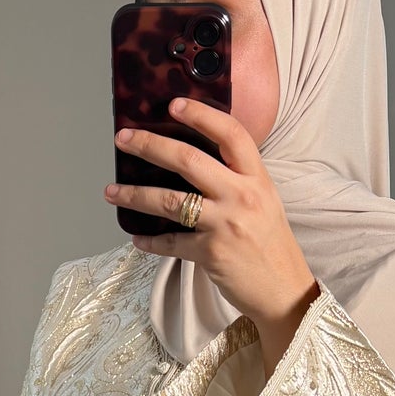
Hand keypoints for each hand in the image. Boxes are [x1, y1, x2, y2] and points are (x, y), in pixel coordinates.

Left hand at [105, 97, 320, 366]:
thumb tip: (194, 162)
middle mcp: (242, 196)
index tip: (173, 105)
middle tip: (123, 139)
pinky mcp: (211, 253)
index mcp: (257, 178)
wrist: (284, 290)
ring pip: (170, 201)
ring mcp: (225, 224)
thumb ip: (236, 180)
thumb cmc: (271, 245)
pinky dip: (150, 242)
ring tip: (111, 191)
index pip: (231, 134)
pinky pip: (171, 243)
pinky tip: (137, 238)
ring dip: (135, 195)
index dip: (201, 115)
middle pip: (189, 160)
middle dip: (150, 146)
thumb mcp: (264, 202)